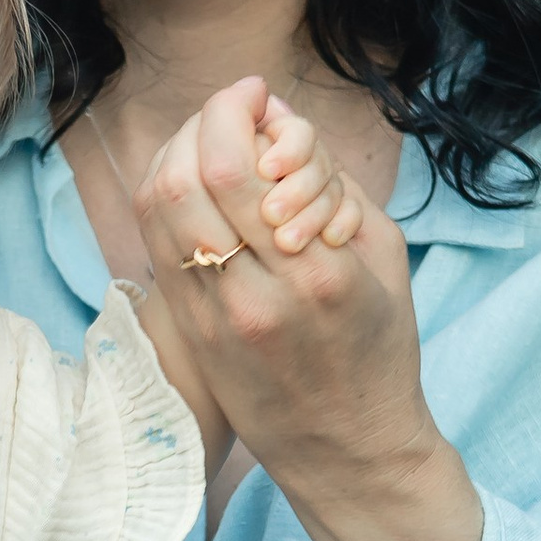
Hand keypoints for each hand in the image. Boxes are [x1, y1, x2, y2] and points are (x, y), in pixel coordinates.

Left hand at [136, 75, 437, 502]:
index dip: (230, 111)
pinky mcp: (191, 334)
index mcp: (318, 272)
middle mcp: (256, 295)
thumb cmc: (379, 346)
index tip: (252, 92)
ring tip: (211, 140)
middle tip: (230, 109)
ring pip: (159, 210)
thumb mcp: (383, 256)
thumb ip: (334, 183)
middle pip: (187, 178)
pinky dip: (167, 199)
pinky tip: (192, 184)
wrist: (347, 448)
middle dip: (203, 122)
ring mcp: (214, 319)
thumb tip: (277, 122)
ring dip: (179, 154)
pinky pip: (157, 245)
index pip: (234, 167)